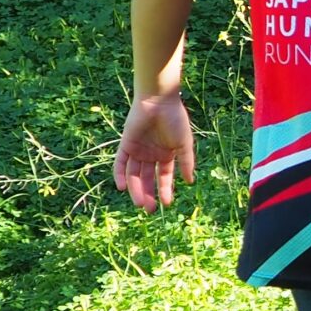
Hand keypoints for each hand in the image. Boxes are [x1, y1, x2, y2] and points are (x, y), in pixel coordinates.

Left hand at [113, 91, 195, 211]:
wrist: (159, 100)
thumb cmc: (175, 119)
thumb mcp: (184, 143)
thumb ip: (186, 162)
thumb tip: (190, 181)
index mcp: (165, 155)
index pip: (164, 177)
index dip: (165, 190)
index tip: (167, 204)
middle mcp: (150, 155)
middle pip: (147, 179)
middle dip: (148, 194)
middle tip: (149, 209)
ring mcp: (137, 150)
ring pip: (134, 174)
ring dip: (135, 189)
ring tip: (139, 203)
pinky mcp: (126, 144)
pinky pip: (120, 163)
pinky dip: (119, 175)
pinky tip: (123, 187)